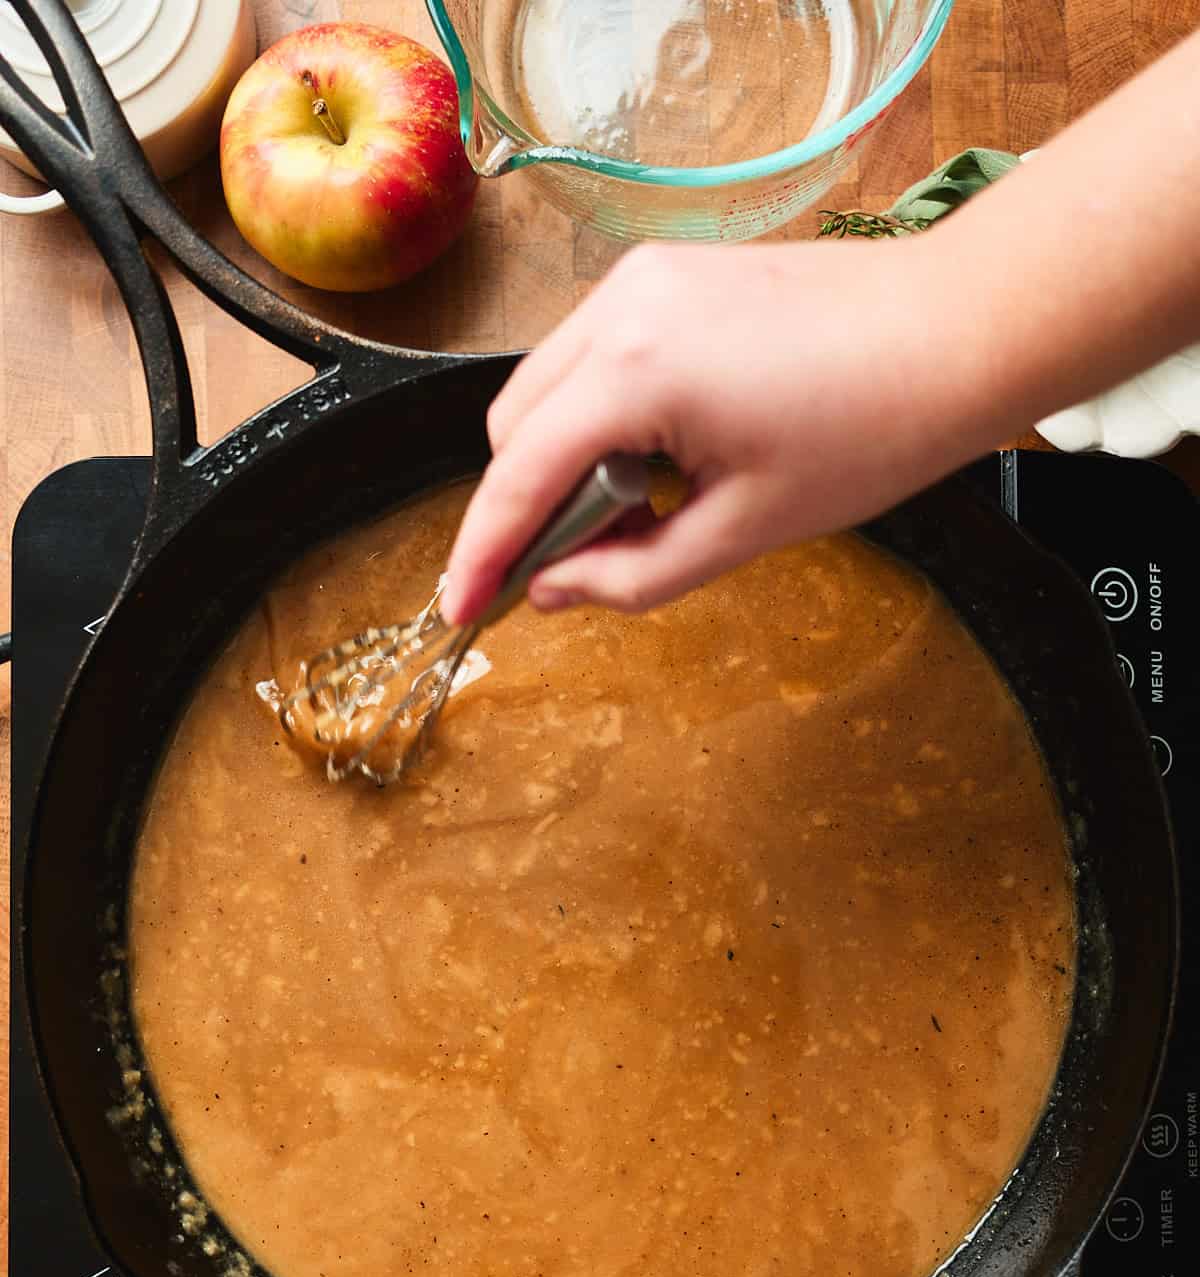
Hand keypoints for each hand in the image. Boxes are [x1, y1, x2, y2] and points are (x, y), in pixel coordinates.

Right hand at [440, 236, 984, 624]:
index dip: (482, 552)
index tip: (460, 609)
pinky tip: (661, 458)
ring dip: (564, 459)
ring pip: (548, 387)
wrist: (957, 330)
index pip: (518, 473)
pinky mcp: (669, 271)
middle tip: (578, 567)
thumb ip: (633, 574)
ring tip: (640, 512)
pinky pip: (594, 355)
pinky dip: (600, 416)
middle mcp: (621, 305)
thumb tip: (552, 592)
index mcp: (636, 369)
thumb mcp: (745, 532)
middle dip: (527, 504)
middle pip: (514, 424)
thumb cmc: (872, 429)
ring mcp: (643, 277)